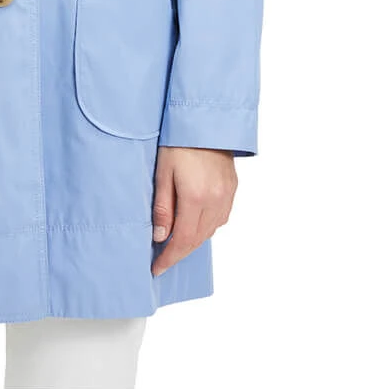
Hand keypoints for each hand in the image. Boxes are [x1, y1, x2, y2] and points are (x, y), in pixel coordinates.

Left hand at [150, 145, 236, 276]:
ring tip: (176, 242)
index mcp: (196, 198)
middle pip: (197, 239)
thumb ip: (162, 207)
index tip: (157, 268)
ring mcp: (226, 196)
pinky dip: (207, 226)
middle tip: (163, 258)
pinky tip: (195, 222)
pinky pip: (220, 218)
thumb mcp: (162, 172)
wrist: (205, 120)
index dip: (170, 258)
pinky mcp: (232, 189)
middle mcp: (215, 201)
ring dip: (193, 240)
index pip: (182, 240)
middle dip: (179, 251)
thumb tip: (160, 237)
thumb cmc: (179, 142)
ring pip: (210, 230)